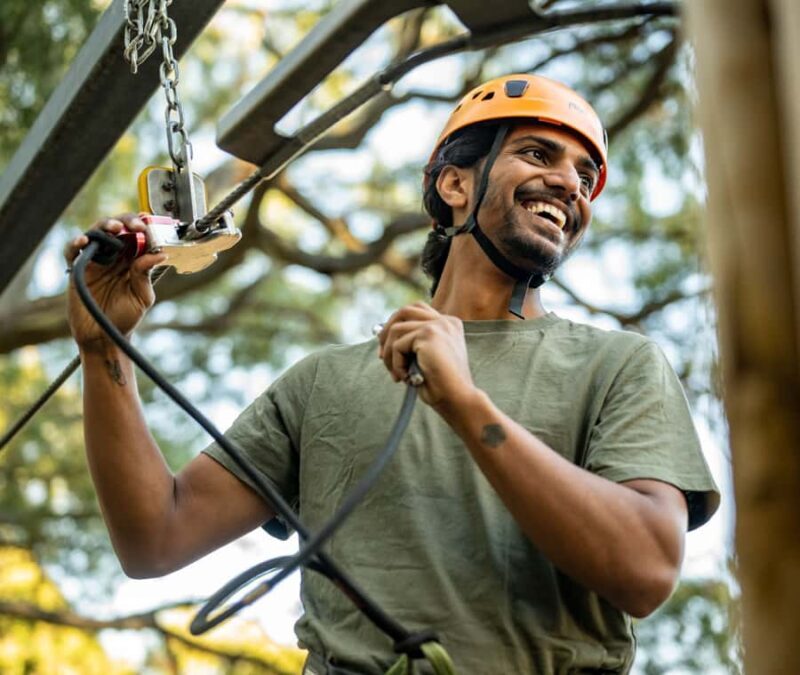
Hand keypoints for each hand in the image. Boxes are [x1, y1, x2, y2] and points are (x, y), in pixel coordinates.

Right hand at [65, 214, 166, 351]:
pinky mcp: (78, 270)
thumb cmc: (124, 317)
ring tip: (115, 228)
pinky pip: (73, 251)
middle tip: (136, 225)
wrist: (104, 338)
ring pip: (96, 234)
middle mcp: (114, 257)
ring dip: (104, 226)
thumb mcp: (142, 297)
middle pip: (117, 229)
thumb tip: (159, 255)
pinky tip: (83, 241)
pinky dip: (76, 243)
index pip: (137, 236)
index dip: (144, 227)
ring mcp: (95, 262)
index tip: (151, 224)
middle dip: (126, 221)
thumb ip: (146, 275)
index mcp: (132, 261)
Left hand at [377, 302, 475, 413]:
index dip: (396, 327)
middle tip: (381, 356)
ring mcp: (438, 325)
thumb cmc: (442, 386)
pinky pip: (398, 345)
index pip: (416, 311)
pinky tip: (406, 378)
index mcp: (449, 325)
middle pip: (405, 311)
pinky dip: (396, 364)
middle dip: (386, 332)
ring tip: (397, 375)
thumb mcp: (425, 358)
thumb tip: (380, 333)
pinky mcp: (429, 334)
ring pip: (396, 329)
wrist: (458, 400)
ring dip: (388, 355)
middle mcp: (446, 321)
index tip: (386, 351)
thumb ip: (412, 342)